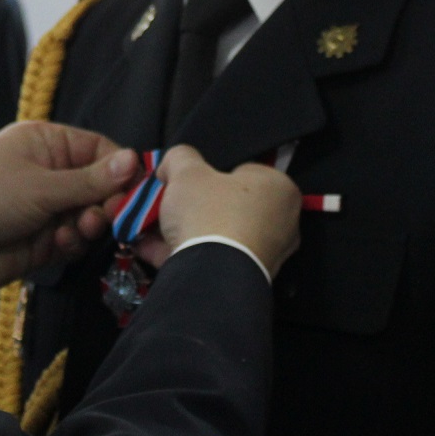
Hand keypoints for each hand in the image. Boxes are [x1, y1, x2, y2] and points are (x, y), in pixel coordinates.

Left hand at [0, 122, 139, 293]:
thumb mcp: (41, 185)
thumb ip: (91, 180)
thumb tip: (136, 160)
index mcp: (47, 144)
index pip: (99, 150)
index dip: (121, 170)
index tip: (137, 192)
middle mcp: (51, 172)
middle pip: (100, 185)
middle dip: (106, 202)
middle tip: (105, 217)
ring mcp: (48, 206)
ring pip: (91, 214)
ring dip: (90, 224)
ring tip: (78, 230)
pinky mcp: (46, 238)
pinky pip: (76, 238)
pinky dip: (74, 242)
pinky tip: (59, 244)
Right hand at [132, 146, 300, 278]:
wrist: (210, 276)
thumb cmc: (209, 213)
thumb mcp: (186, 172)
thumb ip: (179, 157)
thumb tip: (172, 162)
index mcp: (280, 188)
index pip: (240, 171)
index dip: (208, 175)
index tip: (185, 184)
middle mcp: (282, 222)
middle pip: (227, 206)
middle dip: (195, 207)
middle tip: (168, 206)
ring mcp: (267, 254)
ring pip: (217, 235)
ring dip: (185, 232)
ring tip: (152, 230)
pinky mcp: (247, 278)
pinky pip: (213, 258)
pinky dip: (185, 253)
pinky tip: (152, 250)